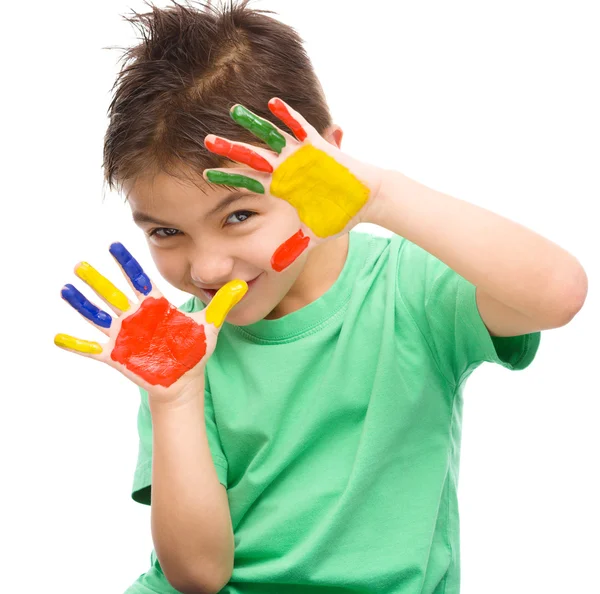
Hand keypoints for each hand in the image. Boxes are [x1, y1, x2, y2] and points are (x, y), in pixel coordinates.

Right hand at [54, 242, 246, 403]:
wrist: (183, 379)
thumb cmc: (193, 350)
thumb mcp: (209, 325)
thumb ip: (222, 303)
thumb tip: (244, 283)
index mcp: (155, 307)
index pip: (139, 281)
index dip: (127, 264)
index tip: (114, 245)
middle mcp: (135, 317)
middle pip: (113, 295)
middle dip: (98, 281)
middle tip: (81, 264)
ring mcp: (124, 336)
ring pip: (98, 316)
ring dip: (82, 304)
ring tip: (66, 289)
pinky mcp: (117, 356)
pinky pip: (92, 349)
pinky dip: (76, 344)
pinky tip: (58, 337)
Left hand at [202, 97, 382, 271]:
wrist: (367, 200)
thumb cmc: (339, 216)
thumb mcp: (312, 236)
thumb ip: (293, 248)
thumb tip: (277, 267)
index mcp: (281, 188)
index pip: (247, 181)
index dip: (227, 178)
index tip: (205, 175)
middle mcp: (286, 168)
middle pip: (251, 156)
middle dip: (230, 149)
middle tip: (206, 140)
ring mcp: (300, 156)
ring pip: (271, 136)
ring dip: (253, 124)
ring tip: (234, 111)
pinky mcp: (318, 147)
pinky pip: (300, 127)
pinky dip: (288, 116)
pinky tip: (272, 104)